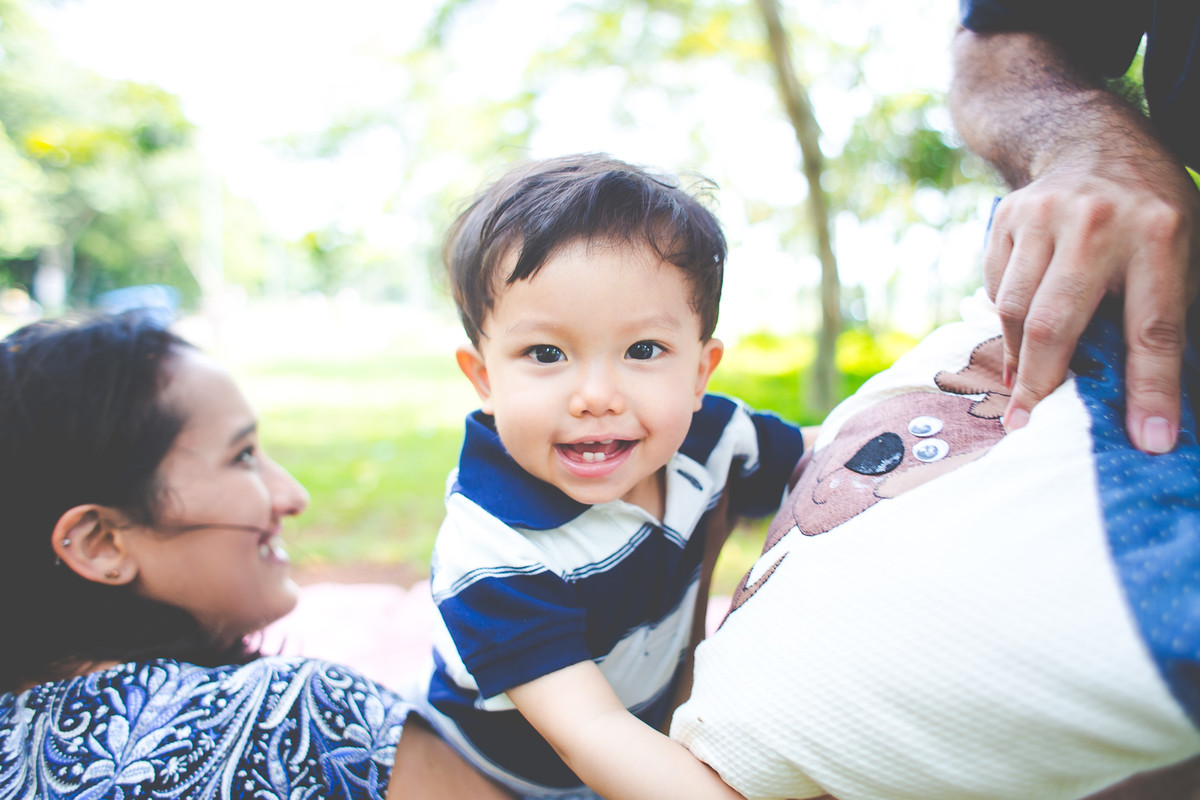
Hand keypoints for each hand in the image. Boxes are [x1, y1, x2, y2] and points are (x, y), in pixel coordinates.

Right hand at [984, 160, 1199, 452]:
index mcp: (1160, 233)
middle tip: (1028, 425)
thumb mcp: (1183, 249)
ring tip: (1022, 388)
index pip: (1154, 329)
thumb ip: (1165, 312)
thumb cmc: (1149, 212)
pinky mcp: (1006, 217)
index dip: (1151, 390)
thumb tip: (1155, 404)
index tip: (1148, 441)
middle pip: (1056, 323)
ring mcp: (1043, 215)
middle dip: (1043, 382)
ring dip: (1018, 357)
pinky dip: (1006, 319)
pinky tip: (1020, 331)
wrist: (1092, 139)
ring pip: (1014, 310)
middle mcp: (1097, 221)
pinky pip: (997, 287)